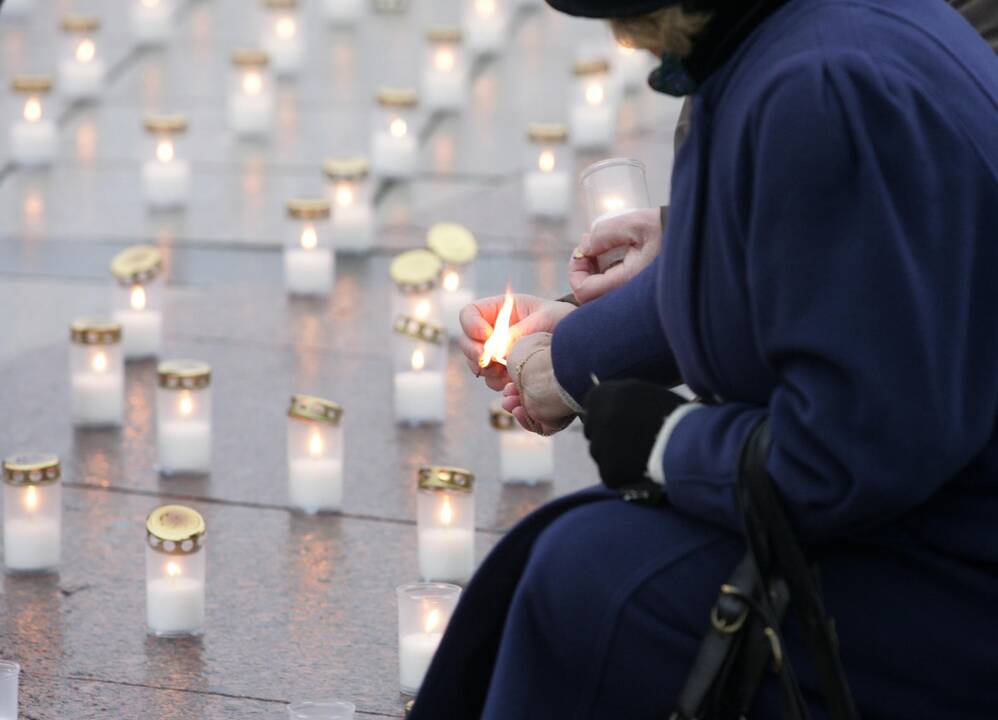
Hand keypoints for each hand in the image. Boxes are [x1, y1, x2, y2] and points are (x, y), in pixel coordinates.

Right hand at [459, 295, 574, 390]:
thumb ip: (520, 331)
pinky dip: (500, 385)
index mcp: (500, 310)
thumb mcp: (546, 318)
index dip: (471, 326)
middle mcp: (493, 332)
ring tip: (507, 374)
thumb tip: (498, 351)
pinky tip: (515, 386)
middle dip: (476, 354)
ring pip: (477, 365)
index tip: (486, 336)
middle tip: (492, 362)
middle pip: (466, 342)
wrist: (580, 342)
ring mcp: (497, 353)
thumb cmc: (564, 320)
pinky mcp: (505, 372)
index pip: (469, 314)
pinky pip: (493, 381)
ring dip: (488, 372)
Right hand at [500, 333, 575, 435]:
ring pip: (534, 411)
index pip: (535, 374)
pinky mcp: (557, 421)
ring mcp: (560, 403)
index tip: (508, 375)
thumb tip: (514, 356)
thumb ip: (517, 352)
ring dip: (516, 407)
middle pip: (533, 393)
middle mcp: (560, 384)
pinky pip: (539, 426)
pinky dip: (525, 420)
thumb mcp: (519, 346)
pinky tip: (517, 411)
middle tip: (507, 392)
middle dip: (514, 394)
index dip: (518, 376)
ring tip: (509, 402)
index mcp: (554, 363)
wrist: (546, 375)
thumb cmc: (533, 357)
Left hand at [568, 208, 663, 303]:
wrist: (700, 241)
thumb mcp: (637, 224)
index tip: (583, 251)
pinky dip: (606, 275)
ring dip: (594, 272)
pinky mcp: (638, 296)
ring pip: (600, 296)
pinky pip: (613, 293)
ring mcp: (634, 299)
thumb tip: (584, 247)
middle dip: (584, 272)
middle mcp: (630, 298)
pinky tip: (613, 256)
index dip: (575, 271)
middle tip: (591, 250)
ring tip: (602, 248)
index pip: (584, 291)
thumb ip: (605, 234)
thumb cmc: (671, 231)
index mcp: (628, 283)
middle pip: (589, 298)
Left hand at [583, 380, 686, 488]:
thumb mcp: (646, 394)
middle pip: (593, 431)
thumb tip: (610, 404)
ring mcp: (600, 447)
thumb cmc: (676, 414)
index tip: (622, 420)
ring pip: (601, 454)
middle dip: (607, 437)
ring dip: (615, 456)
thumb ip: (623, 398)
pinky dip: (624, 475)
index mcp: (604, 394)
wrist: (692, 444)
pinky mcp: (608, 471)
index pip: (593, 405)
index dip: (607, 414)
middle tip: (633, 442)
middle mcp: (597, 418)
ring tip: (643, 455)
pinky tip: (644, 470)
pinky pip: (611, 474)